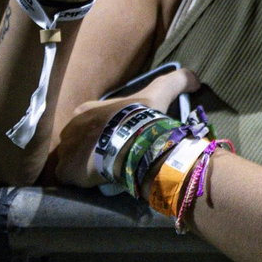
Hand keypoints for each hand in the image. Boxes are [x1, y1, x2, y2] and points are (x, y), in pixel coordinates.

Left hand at [42, 67, 199, 187]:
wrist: (132, 144)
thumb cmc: (141, 118)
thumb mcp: (160, 92)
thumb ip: (177, 80)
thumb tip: (195, 79)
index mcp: (86, 110)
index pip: (90, 121)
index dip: (103, 131)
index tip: (119, 139)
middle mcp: (70, 129)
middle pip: (79, 140)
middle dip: (92, 148)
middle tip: (114, 157)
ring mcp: (66, 151)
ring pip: (73, 159)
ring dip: (85, 165)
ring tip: (107, 171)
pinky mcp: (66, 171)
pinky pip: (68, 177)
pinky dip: (79, 180)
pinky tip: (95, 182)